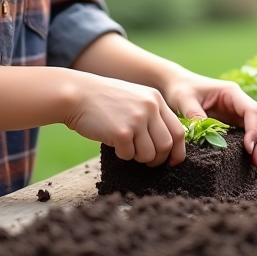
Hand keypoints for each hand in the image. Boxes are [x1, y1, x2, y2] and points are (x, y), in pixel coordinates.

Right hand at [62, 70, 185, 166]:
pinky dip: (122, 155)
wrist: (77, 94)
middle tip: (147, 161)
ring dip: (138, 158)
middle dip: (158, 159)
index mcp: (156, 100)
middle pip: (166, 145)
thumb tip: (167, 145)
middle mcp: (150, 108)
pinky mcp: (121, 132)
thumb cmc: (104, 100)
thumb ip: (152, 115)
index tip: (172, 161)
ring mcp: (136, 119)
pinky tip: (113, 142)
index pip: (179, 131)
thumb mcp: (135, 99)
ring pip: (149, 154)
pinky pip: (129, 155)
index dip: (178, 151)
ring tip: (126, 147)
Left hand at [163, 70, 256, 166]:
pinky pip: (255, 134)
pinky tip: (253, 161)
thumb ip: (194, 115)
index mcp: (232, 93)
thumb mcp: (184, 100)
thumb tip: (205, 134)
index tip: (248, 148)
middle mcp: (241, 102)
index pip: (252, 111)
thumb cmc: (181, 89)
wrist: (177, 85)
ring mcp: (241, 112)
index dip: (254, 130)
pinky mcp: (237, 123)